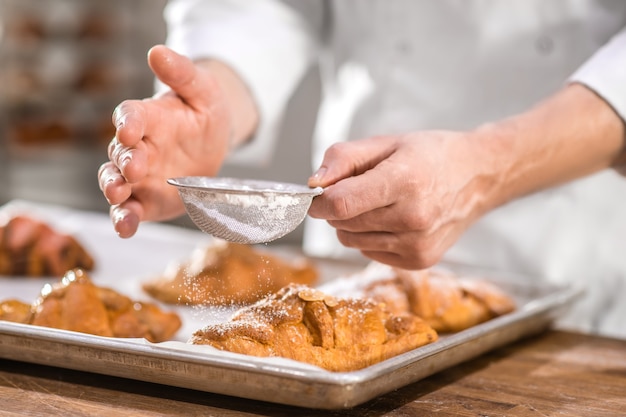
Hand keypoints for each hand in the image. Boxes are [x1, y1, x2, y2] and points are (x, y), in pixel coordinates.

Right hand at [98, 45, 232, 237]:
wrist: (214, 143)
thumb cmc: (205, 111)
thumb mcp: (202, 89)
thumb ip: (182, 73)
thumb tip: (157, 51)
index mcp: (148, 118)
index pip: (131, 115)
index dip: (127, 121)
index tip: (129, 127)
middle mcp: (138, 147)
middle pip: (120, 152)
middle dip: (124, 160)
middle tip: (134, 166)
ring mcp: (140, 177)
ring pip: (117, 183)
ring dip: (114, 190)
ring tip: (119, 195)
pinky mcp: (147, 200)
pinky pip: (132, 211)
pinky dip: (125, 219)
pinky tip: (125, 227)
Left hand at [307, 132, 497, 269]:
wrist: (478, 176)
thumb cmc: (431, 156)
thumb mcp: (386, 143)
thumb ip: (344, 158)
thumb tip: (314, 184)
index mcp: (404, 182)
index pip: (341, 204)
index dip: (319, 202)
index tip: (317, 196)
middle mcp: (413, 218)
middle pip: (343, 224)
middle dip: (338, 208)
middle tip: (360, 189)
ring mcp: (418, 244)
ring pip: (352, 242)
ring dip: (353, 224)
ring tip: (380, 203)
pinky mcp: (420, 261)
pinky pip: (369, 252)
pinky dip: (370, 237)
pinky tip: (393, 219)